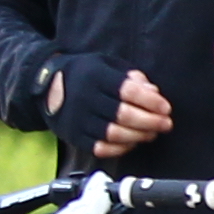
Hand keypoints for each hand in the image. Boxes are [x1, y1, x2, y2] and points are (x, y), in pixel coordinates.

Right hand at [48, 59, 175, 158]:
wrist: (48, 86)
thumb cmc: (85, 74)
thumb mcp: (107, 65)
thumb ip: (132, 77)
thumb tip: (154, 92)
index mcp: (95, 77)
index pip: (128, 91)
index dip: (151, 101)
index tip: (165, 108)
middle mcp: (85, 98)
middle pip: (123, 115)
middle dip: (150, 121)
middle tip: (166, 123)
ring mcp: (78, 120)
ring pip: (114, 134)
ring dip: (139, 136)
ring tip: (152, 133)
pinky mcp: (74, 136)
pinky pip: (101, 148)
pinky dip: (120, 148)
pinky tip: (132, 142)